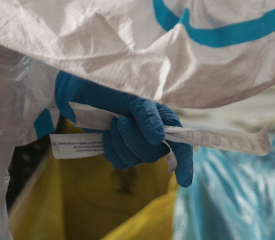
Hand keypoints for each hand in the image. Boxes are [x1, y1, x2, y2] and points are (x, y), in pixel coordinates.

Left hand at [55, 72, 193, 185]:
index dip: (185, 162)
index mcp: (166, 122)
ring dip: (120, 141)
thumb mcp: (135, 100)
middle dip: (134, 138)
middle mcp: (157, 137)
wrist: (89, 98)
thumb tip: (159, 139)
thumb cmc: (116, 94)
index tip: (185, 181)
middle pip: (154, 154)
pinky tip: (106, 135)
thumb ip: (149, 118)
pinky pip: (121, 162)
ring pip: (135, 159)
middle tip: (122, 120)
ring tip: (113, 123)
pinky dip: (111, 149)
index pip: (181, 145)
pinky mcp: (123, 155)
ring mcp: (139, 148)